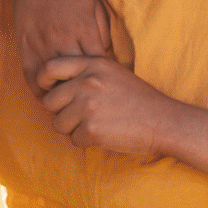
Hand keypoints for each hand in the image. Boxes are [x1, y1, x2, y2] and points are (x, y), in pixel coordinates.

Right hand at [11, 0, 111, 96]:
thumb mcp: (97, 6)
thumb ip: (103, 33)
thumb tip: (107, 58)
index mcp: (84, 30)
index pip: (98, 66)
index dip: (104, 80)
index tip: (109, 90)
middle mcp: (63, 40)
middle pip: (76, 79)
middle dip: (84, 93)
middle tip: (92, 105)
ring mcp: (41, 43)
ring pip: (53, 81)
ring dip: (61, 96)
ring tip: (70, 107)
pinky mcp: (24, 45)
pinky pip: (31, 76)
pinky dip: (39, 89)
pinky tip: (46, 97)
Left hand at [38, 56, 179, 156]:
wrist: (164, 122)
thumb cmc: (139, 99)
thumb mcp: (114, 73)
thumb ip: (86, 73)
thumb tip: (54, 85)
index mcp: (94, 65)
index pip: (50, 68)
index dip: (43, 82)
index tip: (50, 91)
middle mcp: (88, 83)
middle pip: (50, 101)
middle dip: (62, 112)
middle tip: (83, 116)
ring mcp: (88, 106)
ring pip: (58, 124)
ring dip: (73, 129)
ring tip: (98, 124)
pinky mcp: (91, 130)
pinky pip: (73, 140)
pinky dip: (87, 142)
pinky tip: (106, 134)